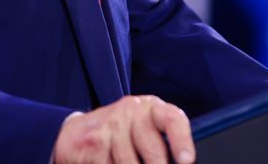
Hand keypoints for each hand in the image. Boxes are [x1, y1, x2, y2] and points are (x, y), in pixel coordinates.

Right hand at [52, 95, 195, 163]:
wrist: (80, 130)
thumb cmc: (123, 134)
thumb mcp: (145, 130)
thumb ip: (162, 144)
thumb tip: (181, 162)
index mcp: (151, 108)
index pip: (172, 119)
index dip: (182, 141)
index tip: (187, 160)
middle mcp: (132, 110)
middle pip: (154, 152)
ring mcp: (111, 123)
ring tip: (123, 163)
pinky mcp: (93, 139)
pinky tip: (108, 162)